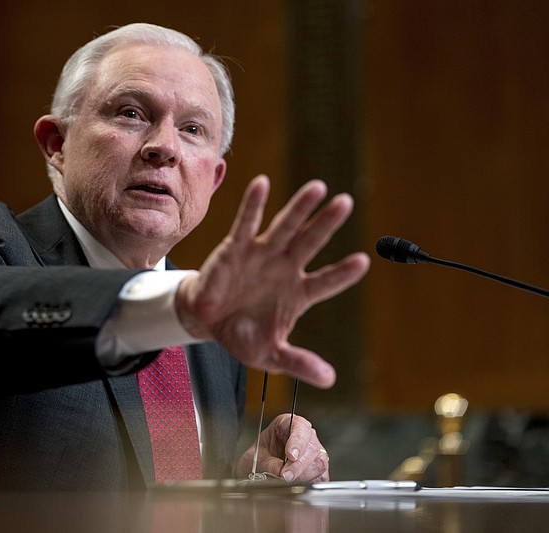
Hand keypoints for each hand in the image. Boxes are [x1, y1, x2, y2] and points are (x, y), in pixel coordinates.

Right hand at [175, 175, 369, 387]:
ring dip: (299, 208)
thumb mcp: (270, 355)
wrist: (206, 321)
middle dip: (327, 224)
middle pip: (310, 243)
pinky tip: (263, 183)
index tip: (362, 262)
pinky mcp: (236, 247)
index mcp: (298, 294)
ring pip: (285, 227)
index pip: (326, 282)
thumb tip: (330, 380)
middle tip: (346, 202)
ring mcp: (262, 255)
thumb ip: (298, 362)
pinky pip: (247, 222)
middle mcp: (285, 269)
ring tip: (318, 187)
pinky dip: (254, 204)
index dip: (342, 274)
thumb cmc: (241, 336)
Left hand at [237, 413, 328, 482]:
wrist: (260, 470)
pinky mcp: (319, 468)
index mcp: (287, 423)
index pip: (299, 426)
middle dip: (298, 464)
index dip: (297, 440)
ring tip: (287, 480)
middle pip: (311, 446)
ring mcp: (314, 452)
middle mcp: (304, 435)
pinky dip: (308, 482)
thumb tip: (279, 470)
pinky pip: (320, 476)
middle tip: (285, 475)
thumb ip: (268, 463)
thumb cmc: (260, 458)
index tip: (291, 455)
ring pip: (318, 462)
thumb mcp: (257, 458)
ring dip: (302, 475)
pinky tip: (296, 483)